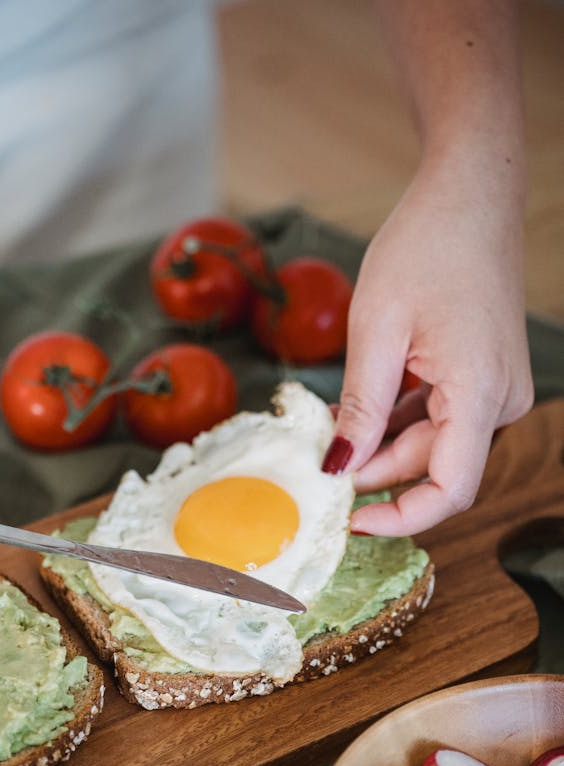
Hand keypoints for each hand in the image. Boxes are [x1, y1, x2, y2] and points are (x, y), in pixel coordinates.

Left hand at [323, 154, 533, 535]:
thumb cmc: (428, 246)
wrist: (468, 193)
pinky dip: (395, 419)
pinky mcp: (481, 377)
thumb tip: (340, 467)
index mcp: (480, 393)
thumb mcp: (377, 329)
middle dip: (372, 469)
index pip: (451, 490)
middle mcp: (500, 399)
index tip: (352, 520)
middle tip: (317, 461)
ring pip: (431, 443)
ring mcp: (495, 389)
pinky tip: (357, 408)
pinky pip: (437, 416)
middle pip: (432, 465)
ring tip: (330, 425)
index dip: (401, 517)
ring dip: (379, 443)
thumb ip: (361, 408)